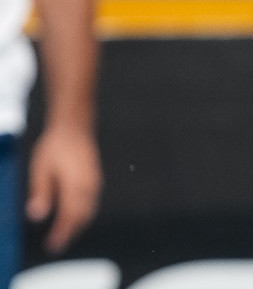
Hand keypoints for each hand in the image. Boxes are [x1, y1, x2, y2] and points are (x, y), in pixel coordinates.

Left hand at [27, 124, 101, 253]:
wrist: (74, 128)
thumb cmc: (55, 146)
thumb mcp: (40, 168)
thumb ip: (40, 192)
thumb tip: (36, 215)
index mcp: (75, 183)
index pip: (70, 214)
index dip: (63, 232)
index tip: (53, 245)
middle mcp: (89, 185)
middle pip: (83, 216)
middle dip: (71, 232)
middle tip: (56, 245)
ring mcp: (95, 183)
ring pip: (89, 210)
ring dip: (78, 225)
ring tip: (63, 235)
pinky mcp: (95, 181)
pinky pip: (91, 203)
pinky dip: (83, 214)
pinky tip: (73, 218)